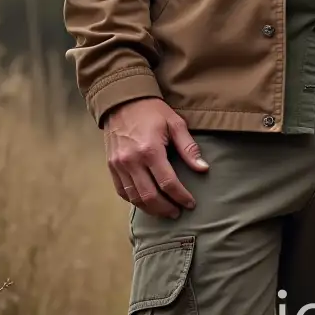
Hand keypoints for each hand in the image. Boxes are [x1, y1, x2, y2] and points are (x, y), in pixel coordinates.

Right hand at [104, 97, 208, 218]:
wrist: (122, 101)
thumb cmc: (152, 111)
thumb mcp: (175, 123)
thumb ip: (189, 148)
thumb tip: (203, 168)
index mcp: (150, 150)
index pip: (168, 183)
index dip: (181, 197)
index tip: (191, 204)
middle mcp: (132, 161)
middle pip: (150, 196)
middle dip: (166, 208)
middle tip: (178, 212)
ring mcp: (119, 165)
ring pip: (134, 198)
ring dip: (151, 209)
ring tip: (165, 211)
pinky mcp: (111, 166)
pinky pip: (122, 192)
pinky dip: (135, 201)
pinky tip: (146, 203)